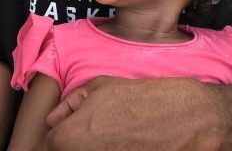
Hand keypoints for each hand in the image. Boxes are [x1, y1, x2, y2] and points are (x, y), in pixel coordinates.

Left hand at [41, 77, 216, 150]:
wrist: (185, 119)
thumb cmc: (143, 99)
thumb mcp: (101, 87)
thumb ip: (71, 103)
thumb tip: (54, 118)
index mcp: (70, 137)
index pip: (46, 146)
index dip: (53, 139)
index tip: (61, 135)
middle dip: (68, 146)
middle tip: (89, 135)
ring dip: (89, 149)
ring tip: (108, 138)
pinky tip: (121, 144)